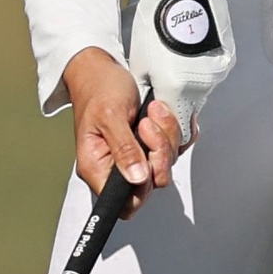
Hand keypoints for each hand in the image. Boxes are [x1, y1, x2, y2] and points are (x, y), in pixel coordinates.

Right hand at [59, 44, 182, 194]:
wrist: (102, 71)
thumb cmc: (98, 90)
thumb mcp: (110, 116)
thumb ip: (124, 149)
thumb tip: (137, 178)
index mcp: (97, 167)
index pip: (124, 203)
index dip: (142, 188)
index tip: (146, 160)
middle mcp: (116, 167)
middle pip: (151, 183)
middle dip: (159, 152)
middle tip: (148, 126)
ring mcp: (136, 157)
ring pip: (166, 163)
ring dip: (166, 135)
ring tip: (151, 112)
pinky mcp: (150, 145)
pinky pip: (174, 148)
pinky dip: (174, 129)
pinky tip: (161, 114)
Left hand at [127, 0, 232, 164]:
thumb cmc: (154, 21)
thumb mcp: (140, 65)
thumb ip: (148, 94)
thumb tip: (148, 110)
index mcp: (177, 90)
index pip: (180, 131)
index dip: (168, 131)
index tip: (159, 124)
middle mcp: (201, 85)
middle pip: (191, 113)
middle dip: (176, 108)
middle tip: (162, 90)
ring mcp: (215, 73)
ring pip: (201, 94)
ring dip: (187, 89)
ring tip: (173, 66)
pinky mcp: (224, 61)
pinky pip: (210, 77)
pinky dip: (197, 73)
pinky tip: (186, 57)